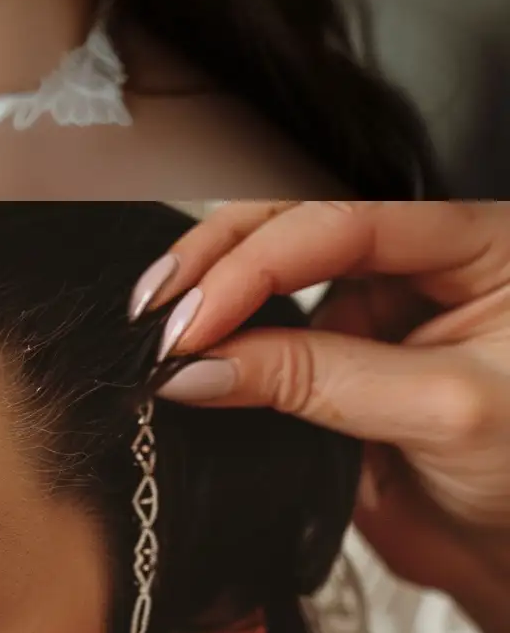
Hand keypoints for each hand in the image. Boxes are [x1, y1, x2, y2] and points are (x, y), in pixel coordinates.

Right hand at [141, 201, 509, 632]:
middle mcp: (423, 258)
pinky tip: (185, 359)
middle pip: (294, 220)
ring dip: (207, 294)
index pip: (346, 221)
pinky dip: (219, 341)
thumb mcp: (441, 412)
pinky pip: (265, 329)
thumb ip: (318, 378)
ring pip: (268, 266)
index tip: (194, 324)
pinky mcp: (340, 345)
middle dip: (217, 260)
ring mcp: (379, 300)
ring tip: (159, 337)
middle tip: (156, 313)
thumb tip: (198, 368)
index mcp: (479, 243)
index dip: (257, 263)